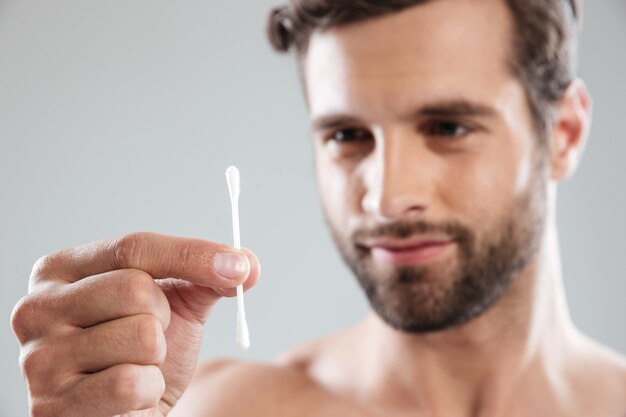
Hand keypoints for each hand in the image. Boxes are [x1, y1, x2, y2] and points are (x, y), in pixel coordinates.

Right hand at [10, 232, 259, 416]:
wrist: (127, 410)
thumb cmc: (143, 352)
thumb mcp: (174, 303)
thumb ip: (207, 277)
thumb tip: (248, 265)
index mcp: (60, 271)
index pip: (134, 247)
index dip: (194, 255)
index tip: (239, 266)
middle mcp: (36, 308)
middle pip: (136, 290)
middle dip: (163, 317)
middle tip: (152, 336)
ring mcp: (38, 358)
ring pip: (141, 337)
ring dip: (156, 359)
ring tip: (135, 366)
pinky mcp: (51, 405)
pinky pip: (130, 383)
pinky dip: (148, 391)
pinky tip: (130, 396)